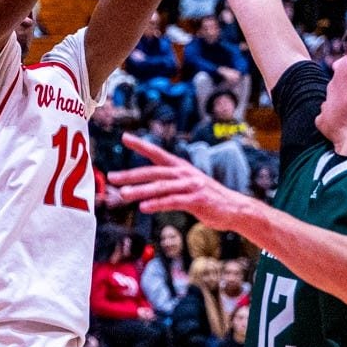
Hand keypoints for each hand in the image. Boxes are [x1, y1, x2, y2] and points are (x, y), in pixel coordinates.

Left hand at [112, 134, 246, 226]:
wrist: (234, 208)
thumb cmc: (207, 198)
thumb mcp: (187, 186)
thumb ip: (168, 185)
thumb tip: (146, 188)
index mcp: (180, 167)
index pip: (157, 153)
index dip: (141, 145)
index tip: (125, 137)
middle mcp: (184, 173)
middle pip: (153, 172)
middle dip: (131, 174)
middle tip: (112, 177)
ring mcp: (191, 186)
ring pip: (160, 187)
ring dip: (140, 191)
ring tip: (123, 194)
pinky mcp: (197, 201)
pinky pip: (173, 202)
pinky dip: (157, 204)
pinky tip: (144, 207)